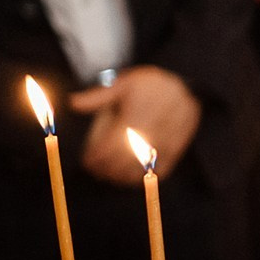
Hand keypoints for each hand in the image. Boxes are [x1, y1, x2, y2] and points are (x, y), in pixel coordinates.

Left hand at [73, 66, 202, 183]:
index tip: (87, 161)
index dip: (96, 158)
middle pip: (122, 161)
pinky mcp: (176, 150)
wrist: (187, 86)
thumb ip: (98, 97)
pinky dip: (144, 176)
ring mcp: (165, 144)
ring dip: (121, 175)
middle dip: (106, 168)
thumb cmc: (151, 84)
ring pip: (139, 169)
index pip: (110, 146)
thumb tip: (72, 103)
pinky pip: (158, 171)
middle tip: (95, 169)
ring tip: (109, 174)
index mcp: (134, 117)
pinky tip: (131, 175)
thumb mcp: (124, 84)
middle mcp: (150, 134)